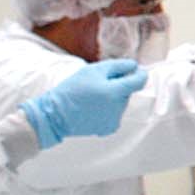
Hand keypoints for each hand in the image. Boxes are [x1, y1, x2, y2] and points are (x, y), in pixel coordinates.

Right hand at [21, 60, 146, 145]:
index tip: (132, 71)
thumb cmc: (72, 90)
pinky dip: (108, 110)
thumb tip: (135, 67)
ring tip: (92, 97)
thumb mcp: (93, 70)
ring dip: (113, 98)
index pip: (139, 81)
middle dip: (118, 86)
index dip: (138, 73)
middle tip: (98, 85)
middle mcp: (118, 108)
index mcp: (115, 92)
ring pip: (121, 102)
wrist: (54, 115)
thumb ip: (118, 66)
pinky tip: (93, 108)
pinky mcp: (108, 128)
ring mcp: (114, 120)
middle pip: (128, 92)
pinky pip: (115, 114)